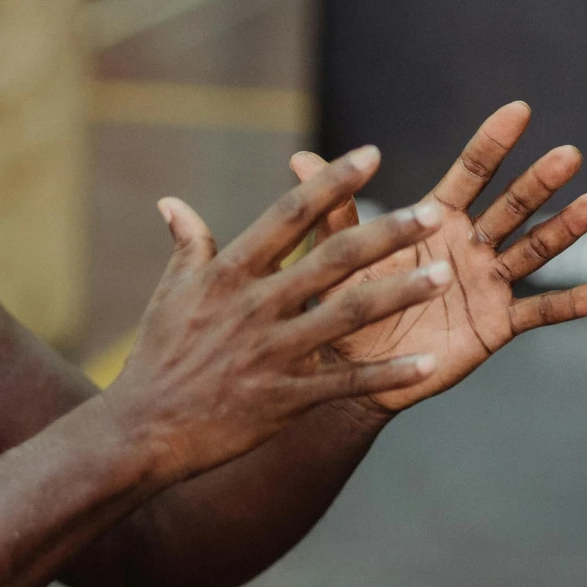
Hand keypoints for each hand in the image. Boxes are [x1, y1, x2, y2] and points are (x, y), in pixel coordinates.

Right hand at [104, 147, 455, 483]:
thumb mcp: (169, 295)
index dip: (331, 182)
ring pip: (347, 315)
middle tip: (433, 213)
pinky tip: (427, 363)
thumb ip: (187, 246)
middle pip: (332, 260)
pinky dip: (387, 374)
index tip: (372, 154)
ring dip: (400, 293)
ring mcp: (271, 353)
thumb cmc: (155, 359)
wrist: (141, 432)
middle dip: (387, 234)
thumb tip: (172, 204)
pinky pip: (345, 383)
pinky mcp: (283, 399)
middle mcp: (254, 306)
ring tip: (444, 274)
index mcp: (228, 275)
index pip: (288, 215)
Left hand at [297, 101, 586, 412]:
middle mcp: (469, 246)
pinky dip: (573, 303)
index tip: (518, 109)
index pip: (469, 174)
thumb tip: (301, 160)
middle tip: (567, 153)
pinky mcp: (497, 324)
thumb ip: (332, 213)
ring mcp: (488, 284)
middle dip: (538, 181)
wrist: (351, 371)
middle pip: (511, 206)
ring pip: (533, 250)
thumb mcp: (339, 260)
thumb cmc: (345, 307)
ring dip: (565, 229)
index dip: (492, 143)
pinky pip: (541, 311)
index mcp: (435, 221)